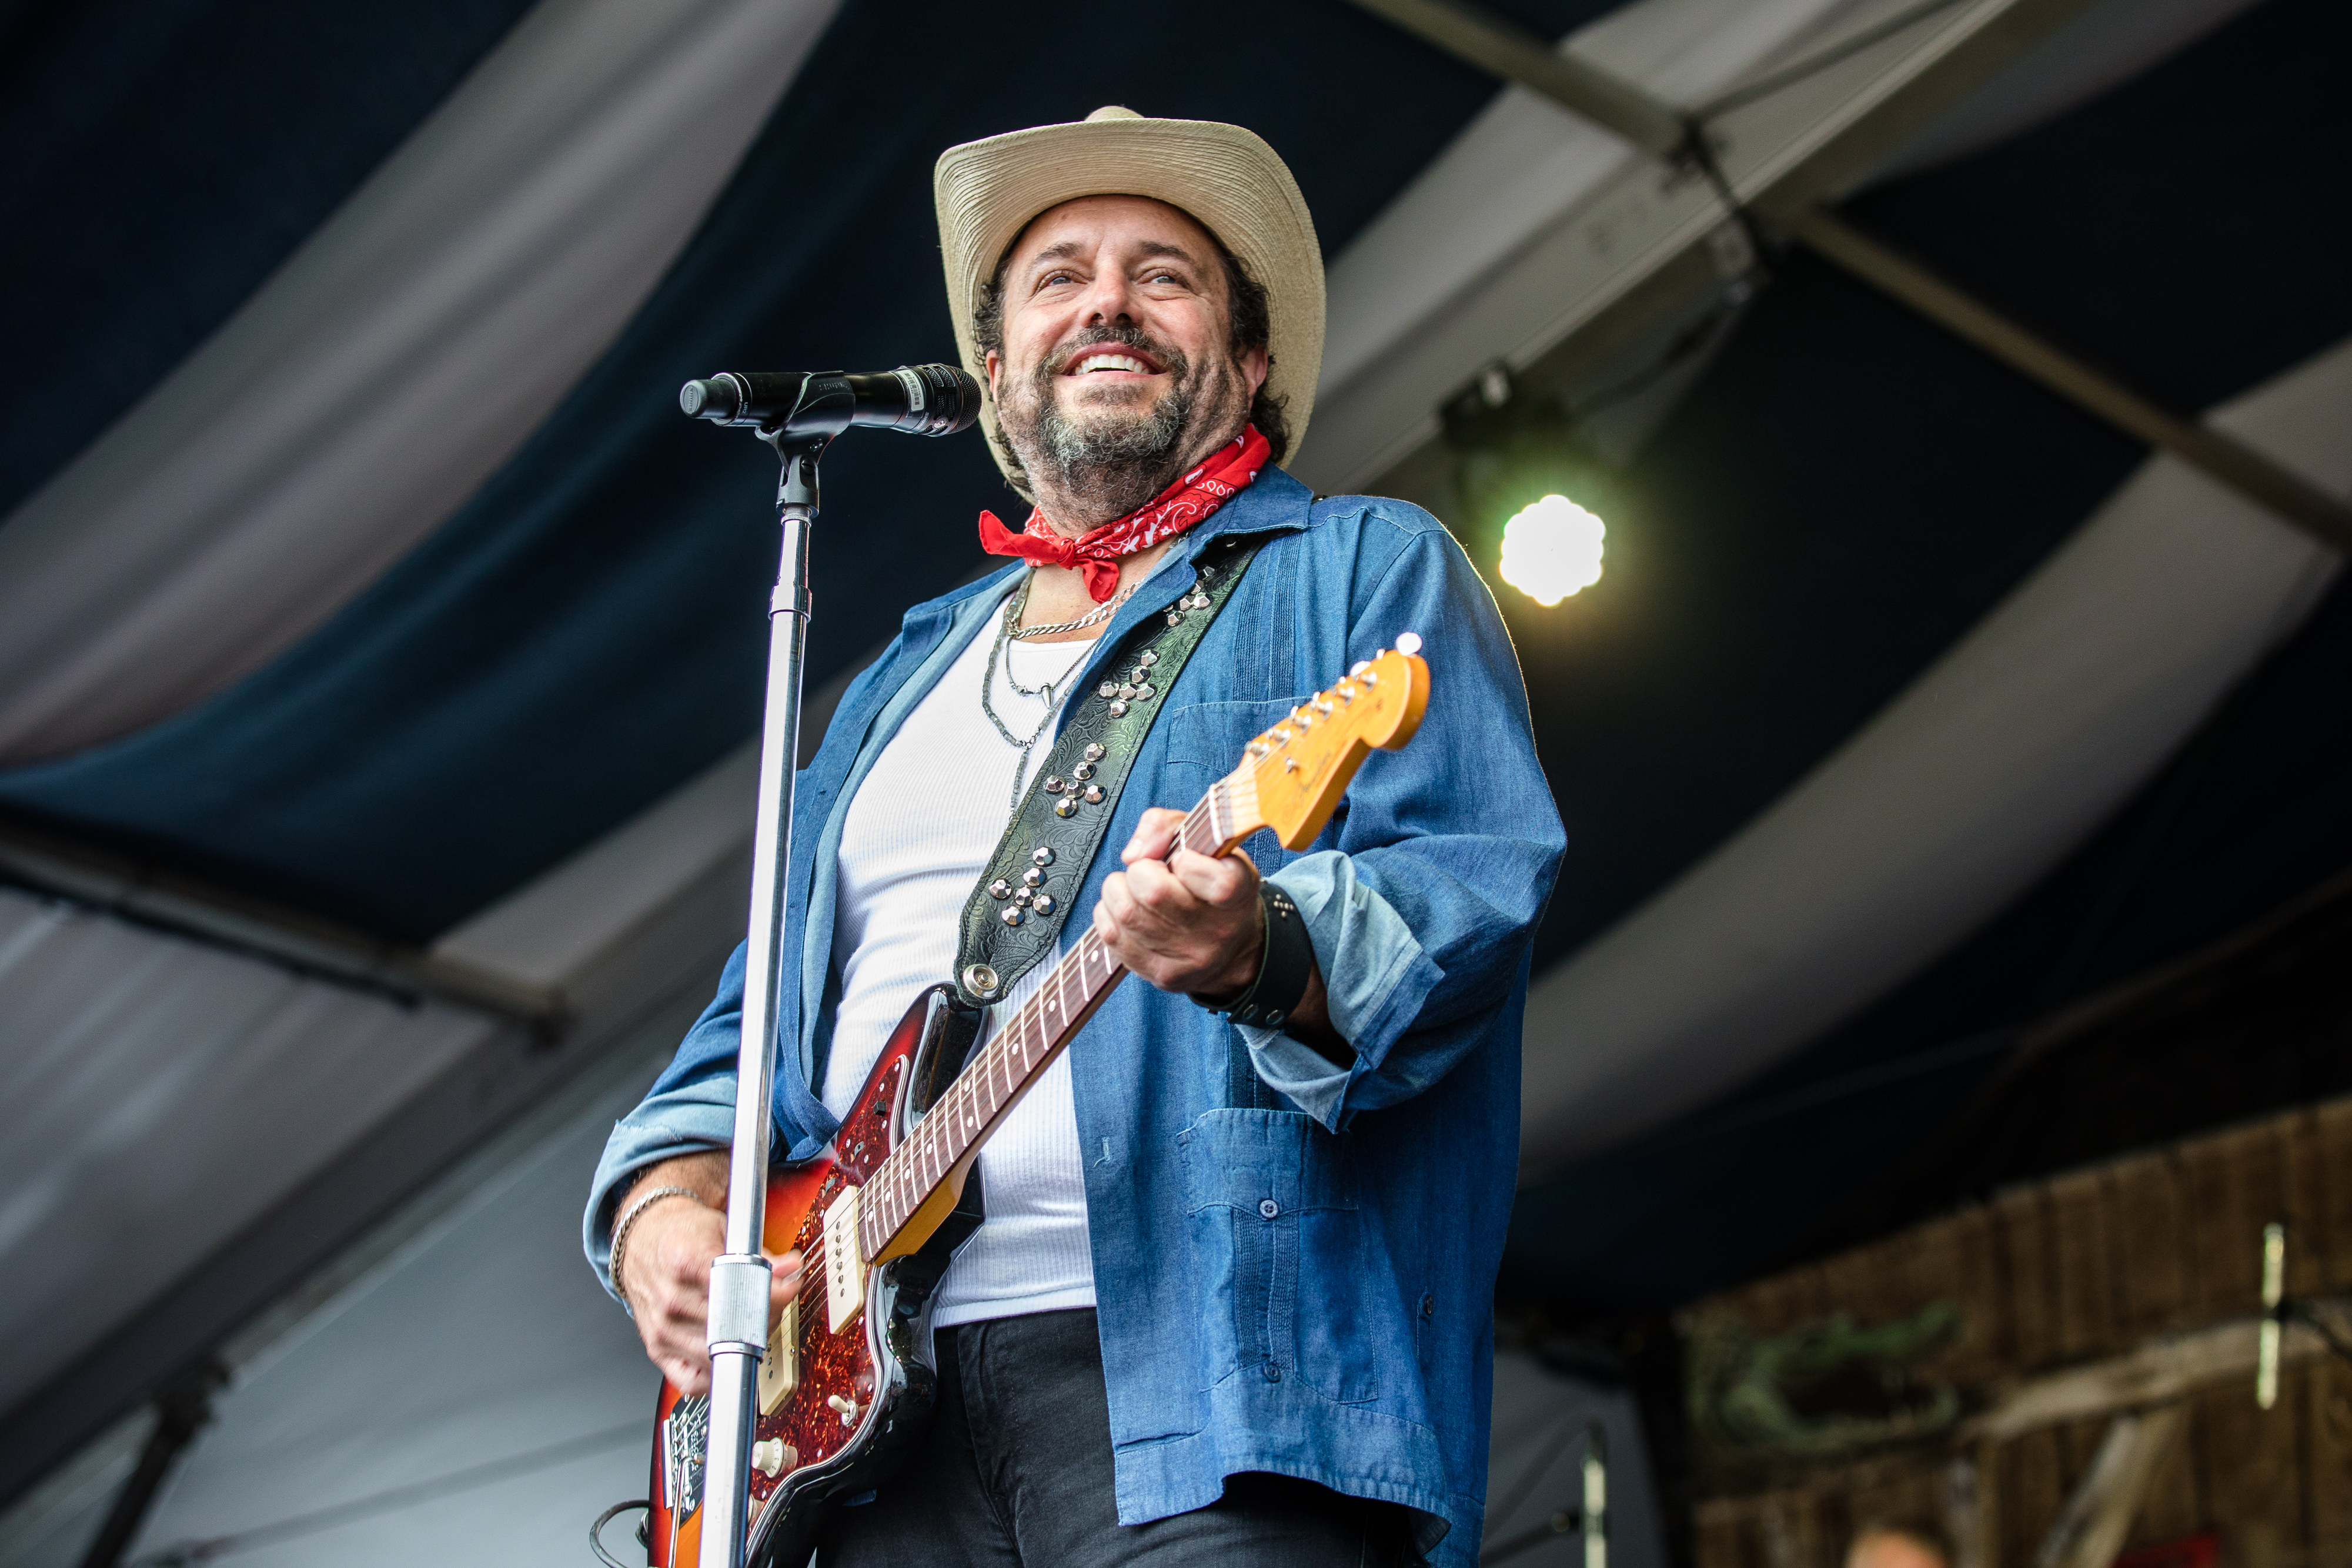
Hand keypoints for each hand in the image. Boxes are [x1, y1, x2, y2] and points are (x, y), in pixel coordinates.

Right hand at [614, 1153, 802, 1396]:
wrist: (642, 1243)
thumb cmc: (680, 1236)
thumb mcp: (721, 1230)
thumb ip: (760, 1254)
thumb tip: (791, 1268)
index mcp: (686, 1262)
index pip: (738, 1289)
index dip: (771, 1292)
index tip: (786, 1289)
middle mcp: (672, 1299)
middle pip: (734, 1325)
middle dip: (766, 1316)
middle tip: (771, 1303)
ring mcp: (664, 1329)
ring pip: (720, 1355)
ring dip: (747, 1343)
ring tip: (751, 1322)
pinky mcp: (657, 1350)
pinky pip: (693, 1381)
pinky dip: (717, 1373)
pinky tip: (726, 1352)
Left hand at [1094, 807, 1264, 996]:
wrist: (1229, 949)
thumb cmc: (1210, 883)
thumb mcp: (1205, 842)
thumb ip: (1168, 826)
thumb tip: (1134, 853)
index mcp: (1239, 894)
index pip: (1217, 882)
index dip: (1187, 861)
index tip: (1182, 859)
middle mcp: (1218, 931)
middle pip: (1154, 893)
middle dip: (1140, 871)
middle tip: (1149, 870)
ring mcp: (1189, 958)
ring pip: (1126, 913)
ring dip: (1119, 891)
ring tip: (1134, 889)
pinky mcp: (1162, 976)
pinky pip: (1111, 935)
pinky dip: (1109, 913)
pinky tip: (1127, 908)